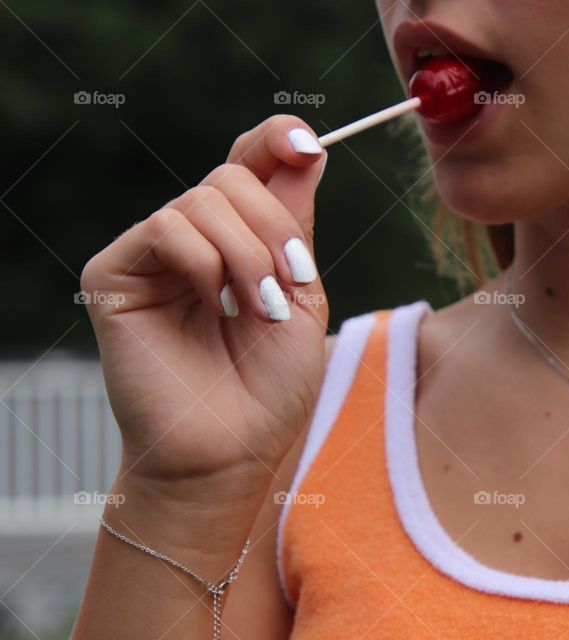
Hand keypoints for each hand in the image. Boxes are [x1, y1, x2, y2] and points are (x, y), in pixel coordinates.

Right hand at [82, 115, 329, 503]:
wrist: (230, 451)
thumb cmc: (270, 387)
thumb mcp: (302, 295)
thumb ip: (296, 222)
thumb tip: (306, 147)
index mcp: (240, 240)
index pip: (249, 163)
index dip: (275, 139)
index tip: (306, 145)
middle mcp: (195, 239)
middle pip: (233, 177)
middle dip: (274, 229)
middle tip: (283, 288)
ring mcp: (154, 255)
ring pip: (204, 198)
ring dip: (246, 255)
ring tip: (254, 311)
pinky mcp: (116, 273)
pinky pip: (167, 226)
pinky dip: (205, 261)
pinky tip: (214, 305)